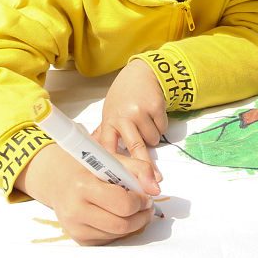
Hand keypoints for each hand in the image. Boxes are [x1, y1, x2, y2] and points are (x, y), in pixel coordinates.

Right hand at [17, 144, 158, 244]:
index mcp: (82, 187)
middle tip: (147, 207)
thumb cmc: (86, 167)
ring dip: (133, 224)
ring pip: (117, 235)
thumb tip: (156, 188)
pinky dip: (120, 231)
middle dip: (141, 216)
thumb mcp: (110, 159)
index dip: (140, 201)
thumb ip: (138, 168)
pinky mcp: (79, 239)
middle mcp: (75, 210)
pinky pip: (109, 240)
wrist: (58, 180)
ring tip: (135, 211)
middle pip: (122, 224)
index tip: (145, 196)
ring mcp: (75, 228)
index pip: (122, 204)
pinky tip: (119, 217)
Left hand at [96, 58, 166, 176]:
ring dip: (151, 139)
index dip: (114, 166)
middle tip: (152, 184)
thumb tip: (94, 152)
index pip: (108, 148)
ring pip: (152, 140)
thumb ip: (105, 132)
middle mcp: (123, 117)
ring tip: (145, 124)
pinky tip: (153, 117)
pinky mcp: (155, 107)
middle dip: (144, 167)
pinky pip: (162, 129)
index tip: (120, 181)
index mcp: (109, 121)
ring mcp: (140, 111)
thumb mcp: (110, 111)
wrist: (141, 73)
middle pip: (135, 148)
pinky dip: (160, 128)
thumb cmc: (123, 95)